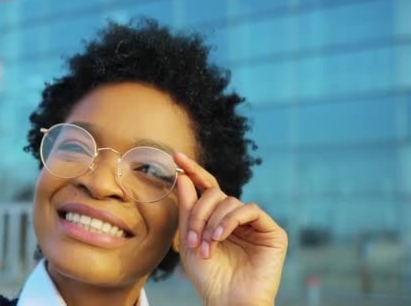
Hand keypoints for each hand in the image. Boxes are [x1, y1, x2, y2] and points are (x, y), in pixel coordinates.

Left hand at [173, 152, 287, 305]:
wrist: (227, 302)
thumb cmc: (208, 277)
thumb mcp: (189, 239)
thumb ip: (188, 208)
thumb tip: (184, 176)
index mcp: (218, 218)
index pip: (208, 188)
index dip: (194, 171)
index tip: (176, 156)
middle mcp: (237, 218)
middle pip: (216, 194)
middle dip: (198, 213)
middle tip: (190, 239)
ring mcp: (255, 224)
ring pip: (230, 202)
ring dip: (212, 223)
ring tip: (205, 247)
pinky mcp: (272, 232)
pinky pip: (249, 210)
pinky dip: (230, 221)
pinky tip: (219, 238)